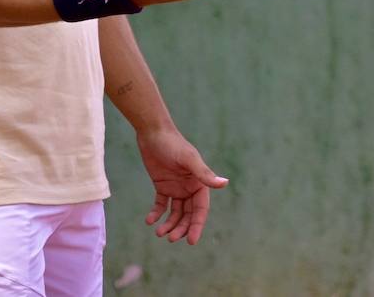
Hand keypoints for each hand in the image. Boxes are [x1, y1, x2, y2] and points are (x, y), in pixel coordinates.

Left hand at [137, 127, 227, 244]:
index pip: (201, 210)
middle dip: (181, 228)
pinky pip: (161, 205)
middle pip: (188, 214)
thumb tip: (225, 184)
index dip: (197, 226)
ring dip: (169, 224)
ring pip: (175, 213)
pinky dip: (156, 214)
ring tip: (159, 233)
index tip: (191, 241)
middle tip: (171, 239)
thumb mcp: (188, 159)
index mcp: (200, 183)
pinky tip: (149, 221)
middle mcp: (190, 188)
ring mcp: (176, 188)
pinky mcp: (162, 186)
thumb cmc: (173, 144)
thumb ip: (204, 174)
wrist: (153, 132)